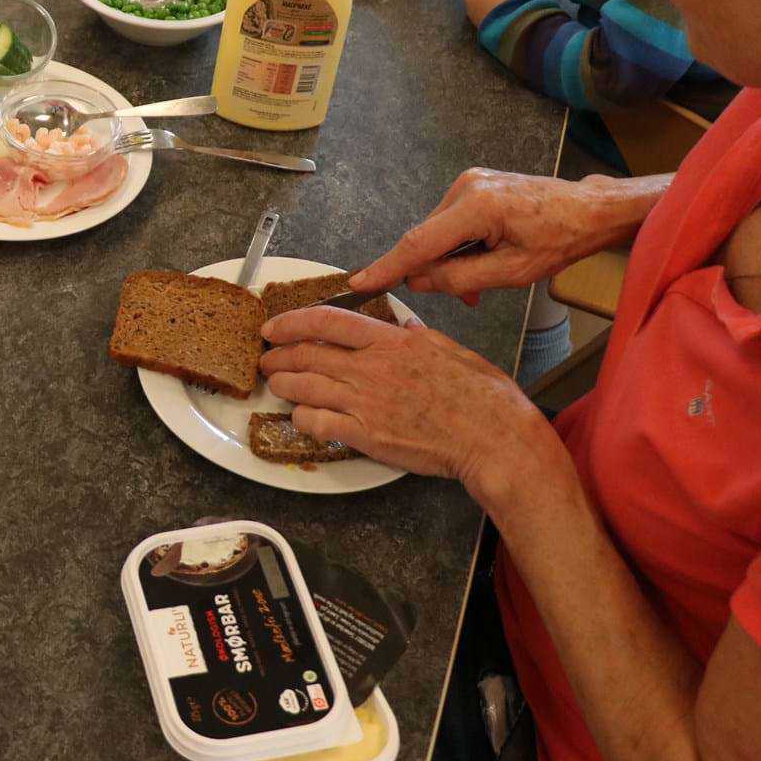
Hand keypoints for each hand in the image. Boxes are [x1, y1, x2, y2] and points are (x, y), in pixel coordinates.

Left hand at [258, 307, 559, 495]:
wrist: (492, 438)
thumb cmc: (481, 396)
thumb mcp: (450, 349)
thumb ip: (419, 336)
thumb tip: (403, 324)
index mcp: (391, 342)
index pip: (327, 321)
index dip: (291, 322)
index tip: (273, 327)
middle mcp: (371, 368)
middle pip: (306, 354)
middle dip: (279, 356)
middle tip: (267, 359)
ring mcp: (366, 402)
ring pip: (304, 387)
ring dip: (283, 385)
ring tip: (276, 384)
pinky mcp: (366, 435)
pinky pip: (318, 423)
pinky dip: (302, 417)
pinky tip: (299, 416)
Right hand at [351, 168, 636, 298]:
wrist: (590, 209)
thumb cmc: (561, 240)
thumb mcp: (513, 272)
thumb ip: (460, 277)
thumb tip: (419, 280)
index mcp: (477, 207)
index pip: (419, 242)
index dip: (388, 266)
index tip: (358, 282)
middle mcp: (466, 186)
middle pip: (428, 238)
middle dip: (436, 270)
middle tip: (467, 297)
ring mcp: (469, 182)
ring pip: (439, 233)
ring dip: (451, 260)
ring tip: (482, 282)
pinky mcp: (474, 185)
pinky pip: (452, 222)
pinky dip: (460, 245)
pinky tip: (482, 260)